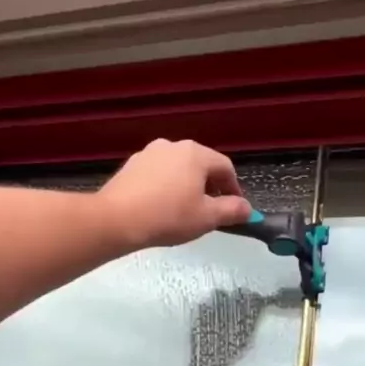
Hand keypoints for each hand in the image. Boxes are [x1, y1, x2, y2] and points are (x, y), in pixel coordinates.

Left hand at [98, 138, 251, 251]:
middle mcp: (173, 146)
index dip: (234, 189)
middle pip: (201, 165)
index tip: (234, 208)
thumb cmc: (168, 217)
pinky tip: (162, 206)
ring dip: (187, 185)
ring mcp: (149, 153)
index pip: (225, 167)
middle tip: (211, 210)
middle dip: (210, 186)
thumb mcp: (207, 218)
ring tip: (185, 210)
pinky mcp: (131, 165)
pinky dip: (166, 186)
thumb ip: (232, 211)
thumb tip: (247, 209)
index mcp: (196, 154)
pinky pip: (158, 174)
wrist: (116, 220)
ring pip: (178, 168)